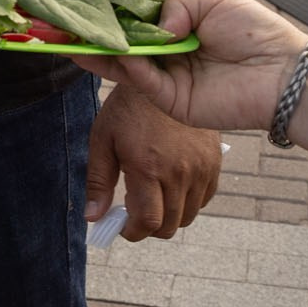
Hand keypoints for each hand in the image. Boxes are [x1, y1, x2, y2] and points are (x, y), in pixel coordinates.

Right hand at [71, 0, 307, 133]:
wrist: (283, 73)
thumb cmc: (256, 31)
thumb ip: (175, 5)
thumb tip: (154, 29)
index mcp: (178, 25)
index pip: (136, 16)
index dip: (112, 9)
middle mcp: (168, 52)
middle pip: (123, 42)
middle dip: (94, 32)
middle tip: (63, 21)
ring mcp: (167, 78)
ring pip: (125, 64)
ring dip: (100, 51)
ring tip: (72, 37)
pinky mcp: (172, 101)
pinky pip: (144, 82)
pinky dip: (130, 66)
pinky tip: (121, 50)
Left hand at [84, 85, 220, 240]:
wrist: (162, 74)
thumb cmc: (127, 107)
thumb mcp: (103, 140)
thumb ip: (98, 181)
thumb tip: (93, 218)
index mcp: (148, 168)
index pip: (149, 223)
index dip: (133, 232)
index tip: (121, 226)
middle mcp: (180, 172)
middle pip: (170, 226)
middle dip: (148, 228)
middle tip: (134, 213)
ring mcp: (201, 168)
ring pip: (189, 215)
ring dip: (169, 216)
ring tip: (152, 197)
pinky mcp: (214, 160)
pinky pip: (205, 198)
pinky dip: (188, 201)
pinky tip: (171, 186)